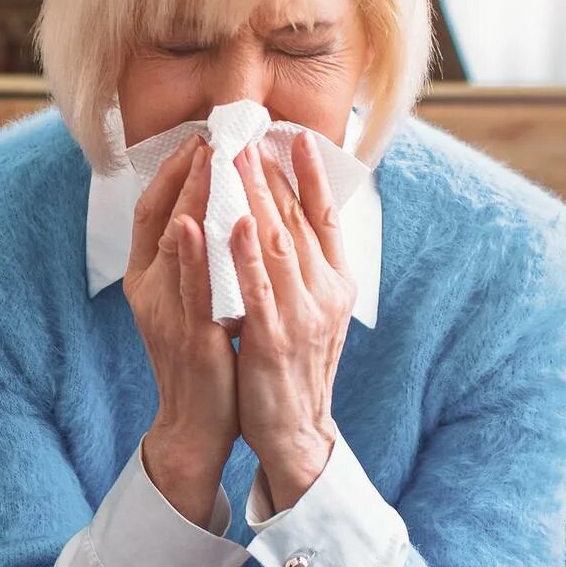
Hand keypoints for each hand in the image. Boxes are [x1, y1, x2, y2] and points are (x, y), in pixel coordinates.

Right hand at [124, 137, 239, 527]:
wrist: (195, 424)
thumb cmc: (202, 359)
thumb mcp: (190, 300)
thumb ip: (193, 259)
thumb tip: (211, 209)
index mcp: (147, 277)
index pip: (152, 209)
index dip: (172, 171)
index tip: (198, 137)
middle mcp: (148, 289)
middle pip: (160, 216)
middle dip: (185, 171)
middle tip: (209, 132)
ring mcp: (165, 312)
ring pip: (173, 245)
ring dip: (190, 198)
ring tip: (207, 158)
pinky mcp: (188, 336)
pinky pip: (189, 289)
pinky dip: (189, 256)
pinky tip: (195, 224)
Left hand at [228, 133, 355, 511]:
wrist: (297, 433)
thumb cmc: (296, 368)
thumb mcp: (312, 312)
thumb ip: (304, 269)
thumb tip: (290, 222)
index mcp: (337, 284)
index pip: (326, 217)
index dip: (313, 174)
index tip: (295, 135)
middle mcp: (326, 293)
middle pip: (298, 220)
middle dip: (272, 173)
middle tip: (248, 133)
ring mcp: (301, 315)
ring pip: (278, 243)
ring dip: (255, 197)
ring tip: (235, 158)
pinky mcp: (272, 338)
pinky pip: (257, 288)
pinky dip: (243, 252)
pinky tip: (229, 221)